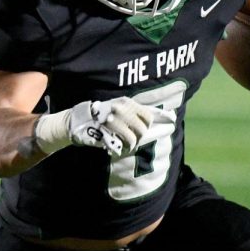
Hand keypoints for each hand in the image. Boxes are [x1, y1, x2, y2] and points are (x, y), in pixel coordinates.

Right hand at [36, 97, 175, 157]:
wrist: (80, 120)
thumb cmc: (104, 115)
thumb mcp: (122, 108)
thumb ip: (140, 112)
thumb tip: (169, 116)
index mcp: (127, 102)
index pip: (149, 115)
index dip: (152, 124)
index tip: (154, 125)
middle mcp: (121, 109)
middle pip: (144, 128)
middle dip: (140, 136)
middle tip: (132, 137)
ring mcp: (113, 121)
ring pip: (135, 138)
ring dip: (131, 144)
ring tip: (124, 143)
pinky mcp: (107, 132)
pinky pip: (124, 144)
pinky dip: (123, 148)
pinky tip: (118, 146)